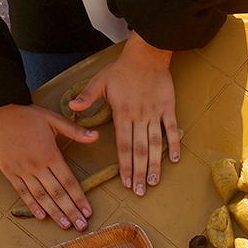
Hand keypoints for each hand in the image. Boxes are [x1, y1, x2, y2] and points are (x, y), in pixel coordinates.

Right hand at [0, 103, 98, 229]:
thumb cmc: (27, 114)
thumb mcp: (54, 119)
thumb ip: (75, 131)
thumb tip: (96, 136)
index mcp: (50, 154)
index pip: (69, 182)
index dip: (79, 199)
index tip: (88, 212)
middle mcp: (37, 166)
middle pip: (58, 194)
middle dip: (71, 211)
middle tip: (82, 226)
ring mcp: (22, 170)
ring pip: (41, 196)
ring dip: (54, 212)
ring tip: (65, 225)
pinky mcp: (10, 172)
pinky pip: (22, 192)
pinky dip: (32, 205)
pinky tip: (42, 216)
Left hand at [69, 32, 179, 196]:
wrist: (146, 55)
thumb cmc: (121, 70)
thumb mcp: (99, 82)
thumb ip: (87, 97)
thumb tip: (72, 106)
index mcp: (122, 114)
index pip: (123, 146)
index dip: (125, 166)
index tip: (126, 182)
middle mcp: (139, 118)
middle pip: (140, 150)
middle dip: (140, 172)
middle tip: (140, 191)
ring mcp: (155, 114)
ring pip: (156, 144)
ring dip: (156, 164)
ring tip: (155, 182)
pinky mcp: (168, 108)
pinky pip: (171, 129)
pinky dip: (174, 144)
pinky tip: (175, 159)